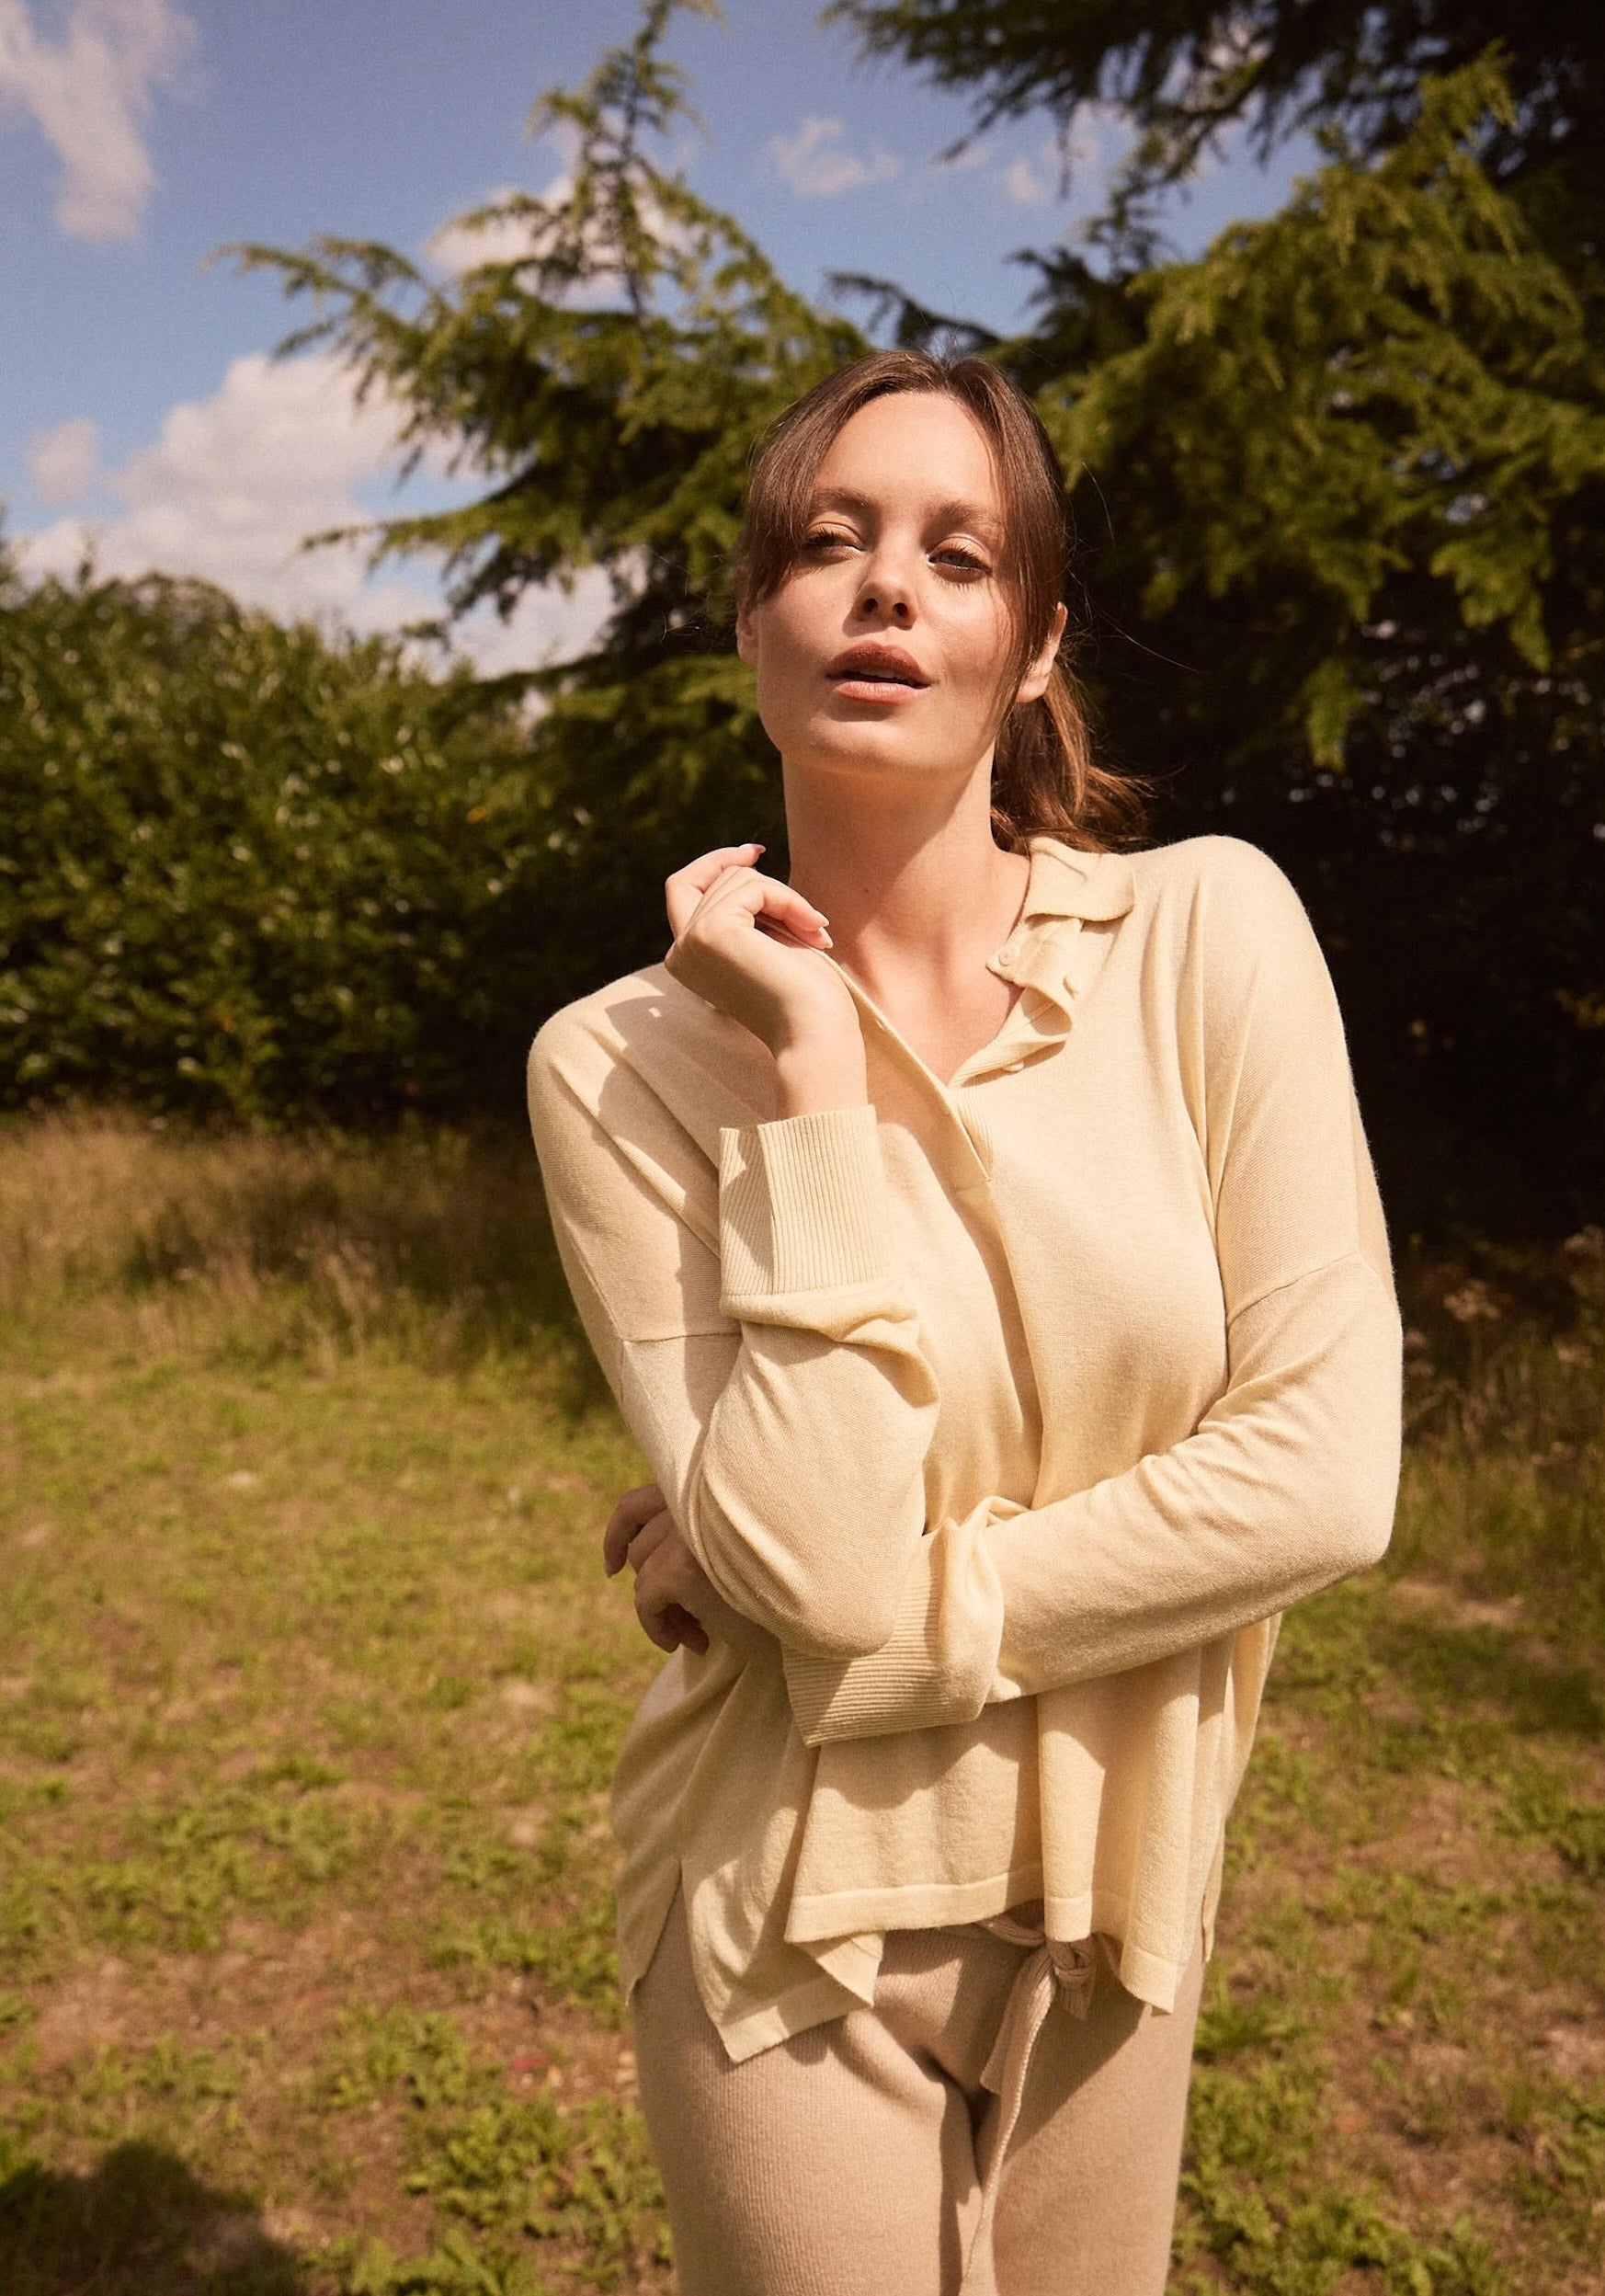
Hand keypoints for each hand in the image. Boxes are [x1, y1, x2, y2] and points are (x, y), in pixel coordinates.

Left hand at [604, 1482, 776, 1664]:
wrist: (812, 1607)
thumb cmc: (782, 1577)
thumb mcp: (730, 1544)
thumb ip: (689, 1534)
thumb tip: (631, 1559)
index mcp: (700, 1488)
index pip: (635, 1503)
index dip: (618, 1535)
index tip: (613, 1568)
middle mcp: (689, 1500)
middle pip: (639, 1549)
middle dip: (657, 1588)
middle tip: (690, 1619)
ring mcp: (683, 1532)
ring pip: (643, 1579)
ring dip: (665, 1612)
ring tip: (699, 1632)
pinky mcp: (680, 1568)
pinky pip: (645, 1604)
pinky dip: (659, 1629)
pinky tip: (694, 1643)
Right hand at [663, 843, 857, 1058]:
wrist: (815, 1033)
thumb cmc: (803, 996)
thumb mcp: (766, 941)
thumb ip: (746, 909)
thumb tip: (744, 860)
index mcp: (688, 958)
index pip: (682, 887)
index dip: (714, 863)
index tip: (754, 852)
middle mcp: (680, 951)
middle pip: (717, 878)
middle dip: (769, 888)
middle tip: (811, 920)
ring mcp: (691, 941)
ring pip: (739, 879)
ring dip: (787, 899)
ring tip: (816, 935)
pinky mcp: (711, 931)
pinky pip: (753, 886)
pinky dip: (790, 901)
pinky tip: (814, 932)